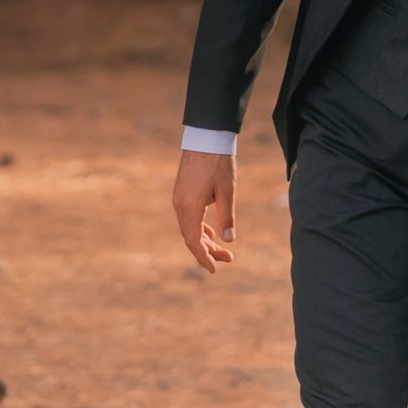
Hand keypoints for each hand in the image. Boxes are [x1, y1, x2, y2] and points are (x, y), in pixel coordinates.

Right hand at [172, 149, 235, 269]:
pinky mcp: (182, 192)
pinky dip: (199, 228)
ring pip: (189, 227)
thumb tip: (228, 241)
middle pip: (191, 237)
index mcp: (189, 207)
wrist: (206, 137)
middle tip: (228, 259)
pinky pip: (188, 217)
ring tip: (222, 249)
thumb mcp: (227, 191)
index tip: (214, 269)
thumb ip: (227, 217)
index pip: (193, 241)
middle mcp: (180, 205)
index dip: (204, 257)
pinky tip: (211, 232)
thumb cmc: (219, 163)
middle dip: (208, 251)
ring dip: (204, 240)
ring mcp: (179, 199)